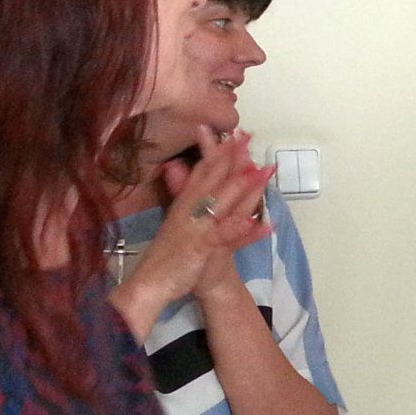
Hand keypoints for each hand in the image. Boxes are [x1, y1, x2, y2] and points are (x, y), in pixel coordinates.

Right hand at [156, 131, 274, 298]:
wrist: (150, 283)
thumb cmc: (167, 254)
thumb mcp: (176, 220)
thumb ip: (180, 193)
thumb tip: (176, 168)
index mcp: (186, 203)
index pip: (204, 171)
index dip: (218, 150)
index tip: (232, 132)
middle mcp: (191, 210)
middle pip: (215, 178)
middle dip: (233, 156)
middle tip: (249, 136)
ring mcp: (197, 226)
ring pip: (224, 202)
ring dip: (245, 186)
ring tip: (265, 170)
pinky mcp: (202, 247)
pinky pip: (226, 236)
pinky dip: (245, 231)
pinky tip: (262, 223)